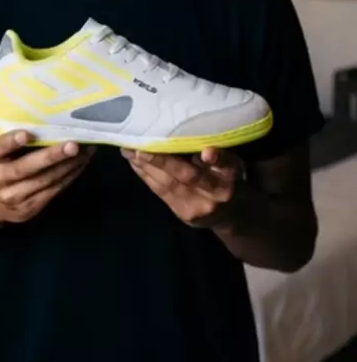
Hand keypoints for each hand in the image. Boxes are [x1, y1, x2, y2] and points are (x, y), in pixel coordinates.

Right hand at [0, 130, 93, 225]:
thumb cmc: (0, 165)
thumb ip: (14, 140)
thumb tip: (52, 120)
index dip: (10, 141)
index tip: (26, 134)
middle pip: (24, 168)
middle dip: (51, 156)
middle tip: (73, 145)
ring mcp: (12, 197)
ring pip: (43, 180)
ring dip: (68, 165)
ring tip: (86, 151)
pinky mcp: (28, 208)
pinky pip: (52, 190)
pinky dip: (69, 176)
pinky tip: (81, 164)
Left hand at [121, 147, 244, 227]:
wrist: (229, 214)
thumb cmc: (227, 178)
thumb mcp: (232, 163)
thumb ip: (220, 155)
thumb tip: (204, 149)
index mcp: (230, 176)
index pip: (224, 165)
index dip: (215, 158)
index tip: (206, 152)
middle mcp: (214, 193)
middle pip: (187, 176)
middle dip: (161, 161)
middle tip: (138, 147)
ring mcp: (196, 206)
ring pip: (168, 184)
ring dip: (145, 166)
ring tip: (128, 151)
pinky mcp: (181, 213)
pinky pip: (160, 192)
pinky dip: (146, 175)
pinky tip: (134, 163)